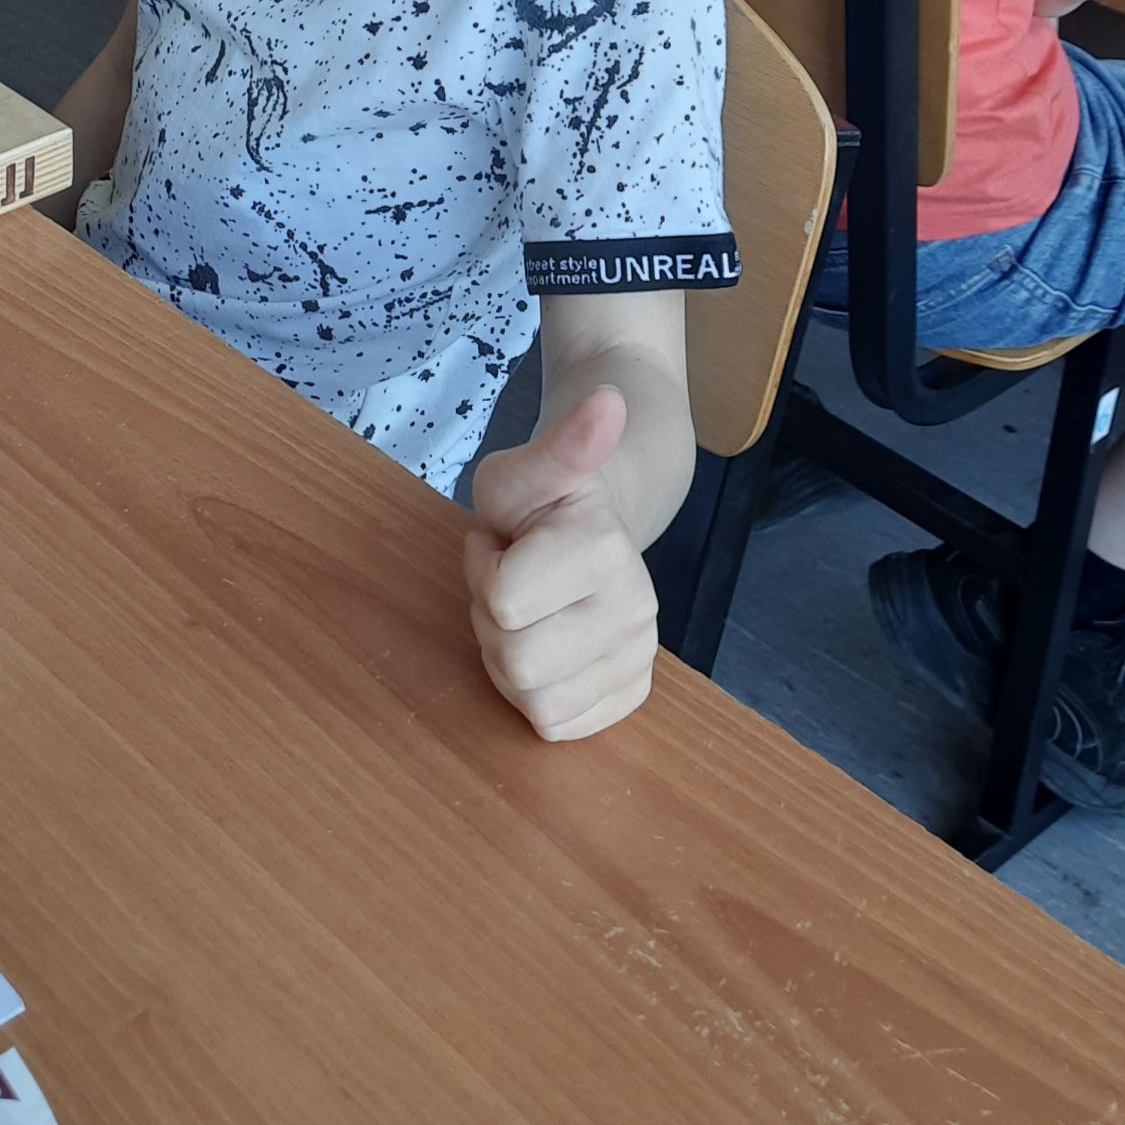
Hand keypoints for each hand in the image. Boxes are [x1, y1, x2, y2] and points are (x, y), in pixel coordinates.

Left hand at [464, 389, 659, 741]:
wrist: (593, 530)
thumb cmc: (540, 503)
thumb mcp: (525, 467)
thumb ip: (561, 442)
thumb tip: (607, 400)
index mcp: (607, 547)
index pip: (503, 601)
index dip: (484, 572)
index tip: (504, 544)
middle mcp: (637, 606)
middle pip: (516, 659)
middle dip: (493, 620)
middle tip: (512, 583)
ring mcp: (640, 653)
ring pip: (533, 699)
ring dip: (509, 659)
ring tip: (528, 613)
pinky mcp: (631, 691)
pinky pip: (556, 724)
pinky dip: (534, 694)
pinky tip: (548, 646)